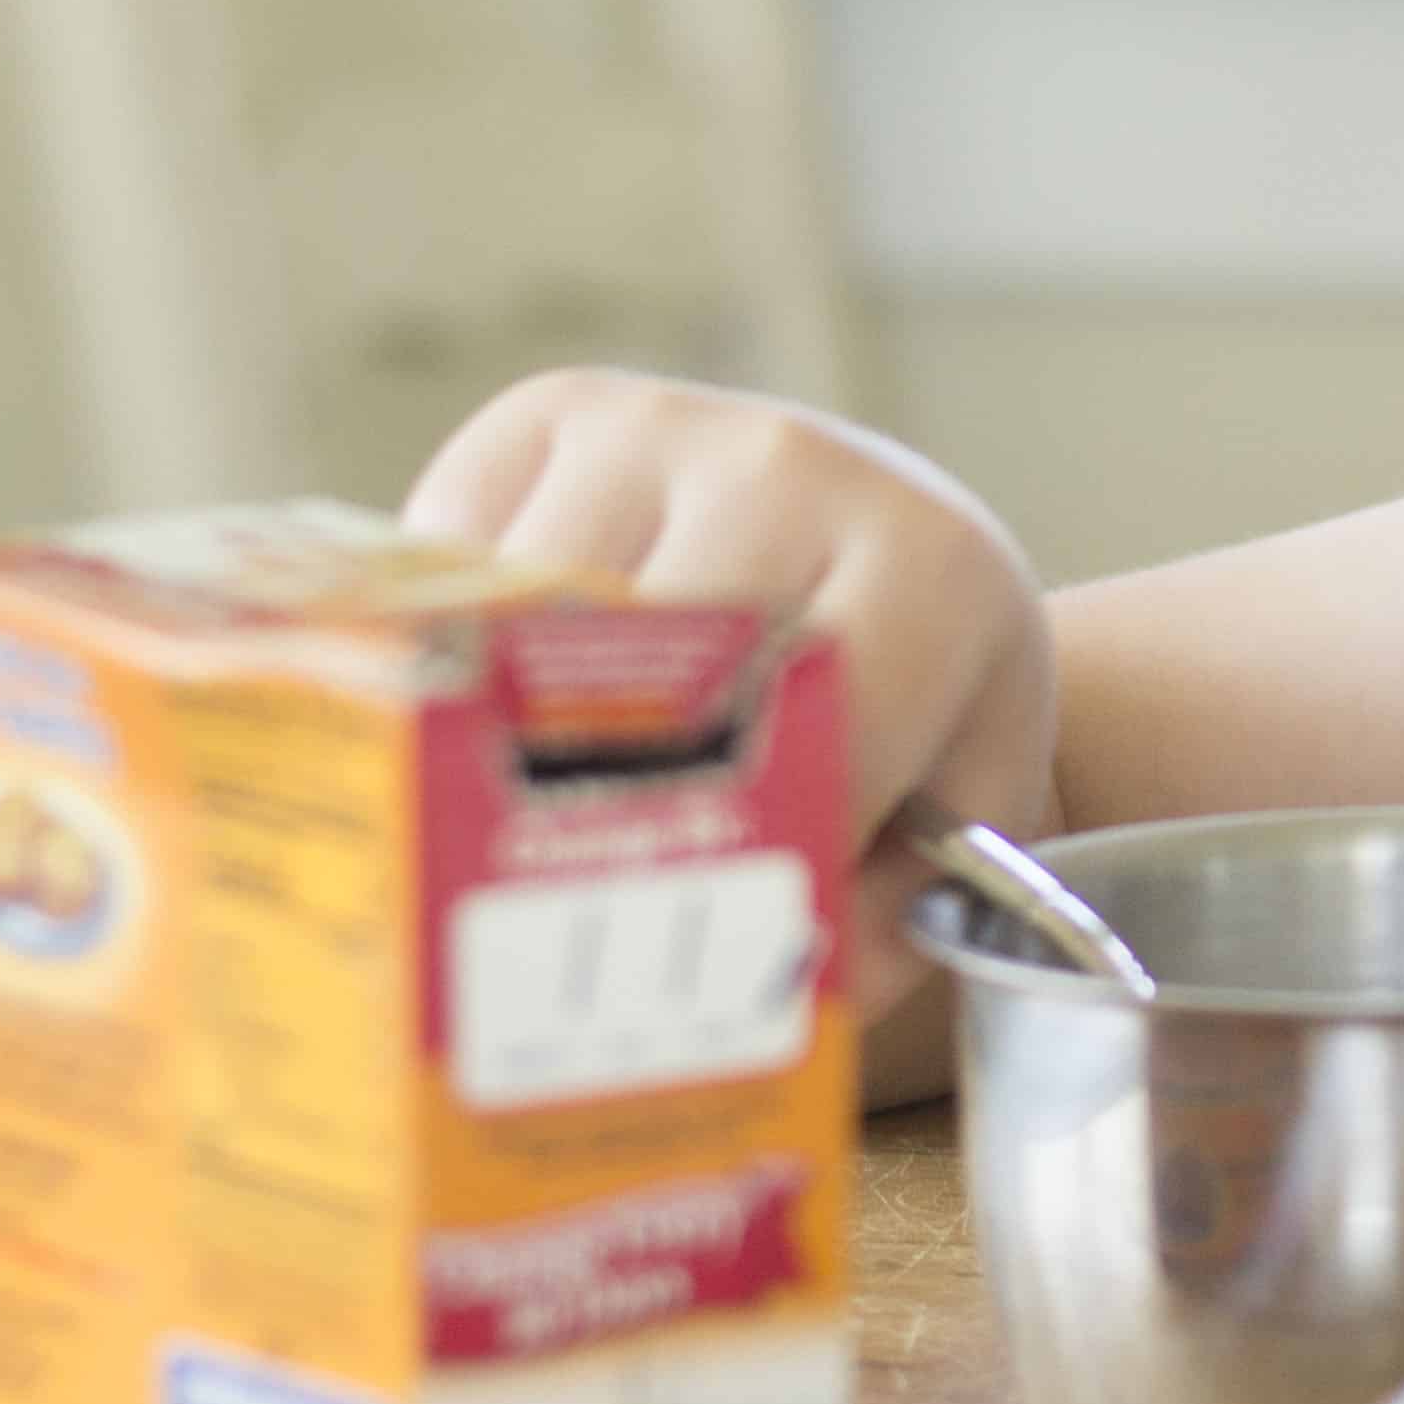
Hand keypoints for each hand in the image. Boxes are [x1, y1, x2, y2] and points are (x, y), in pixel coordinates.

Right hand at [404, 370, 1055, 1044]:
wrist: (897, 554)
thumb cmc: (928, 711)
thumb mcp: (954, 814)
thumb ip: (889, 915)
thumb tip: (761, 990)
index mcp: (927, 567)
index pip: (808, 725)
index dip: (745, 853)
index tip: (685, 955)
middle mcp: (793, 466)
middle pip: (647, 670)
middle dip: (602, 812)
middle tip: (554, 933)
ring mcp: (662, 425)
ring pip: (526, 617)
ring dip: (500, 734)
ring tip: (504, 836)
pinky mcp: (549, 413)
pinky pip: (449, 557)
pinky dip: (450, 646)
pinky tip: (493, 703)